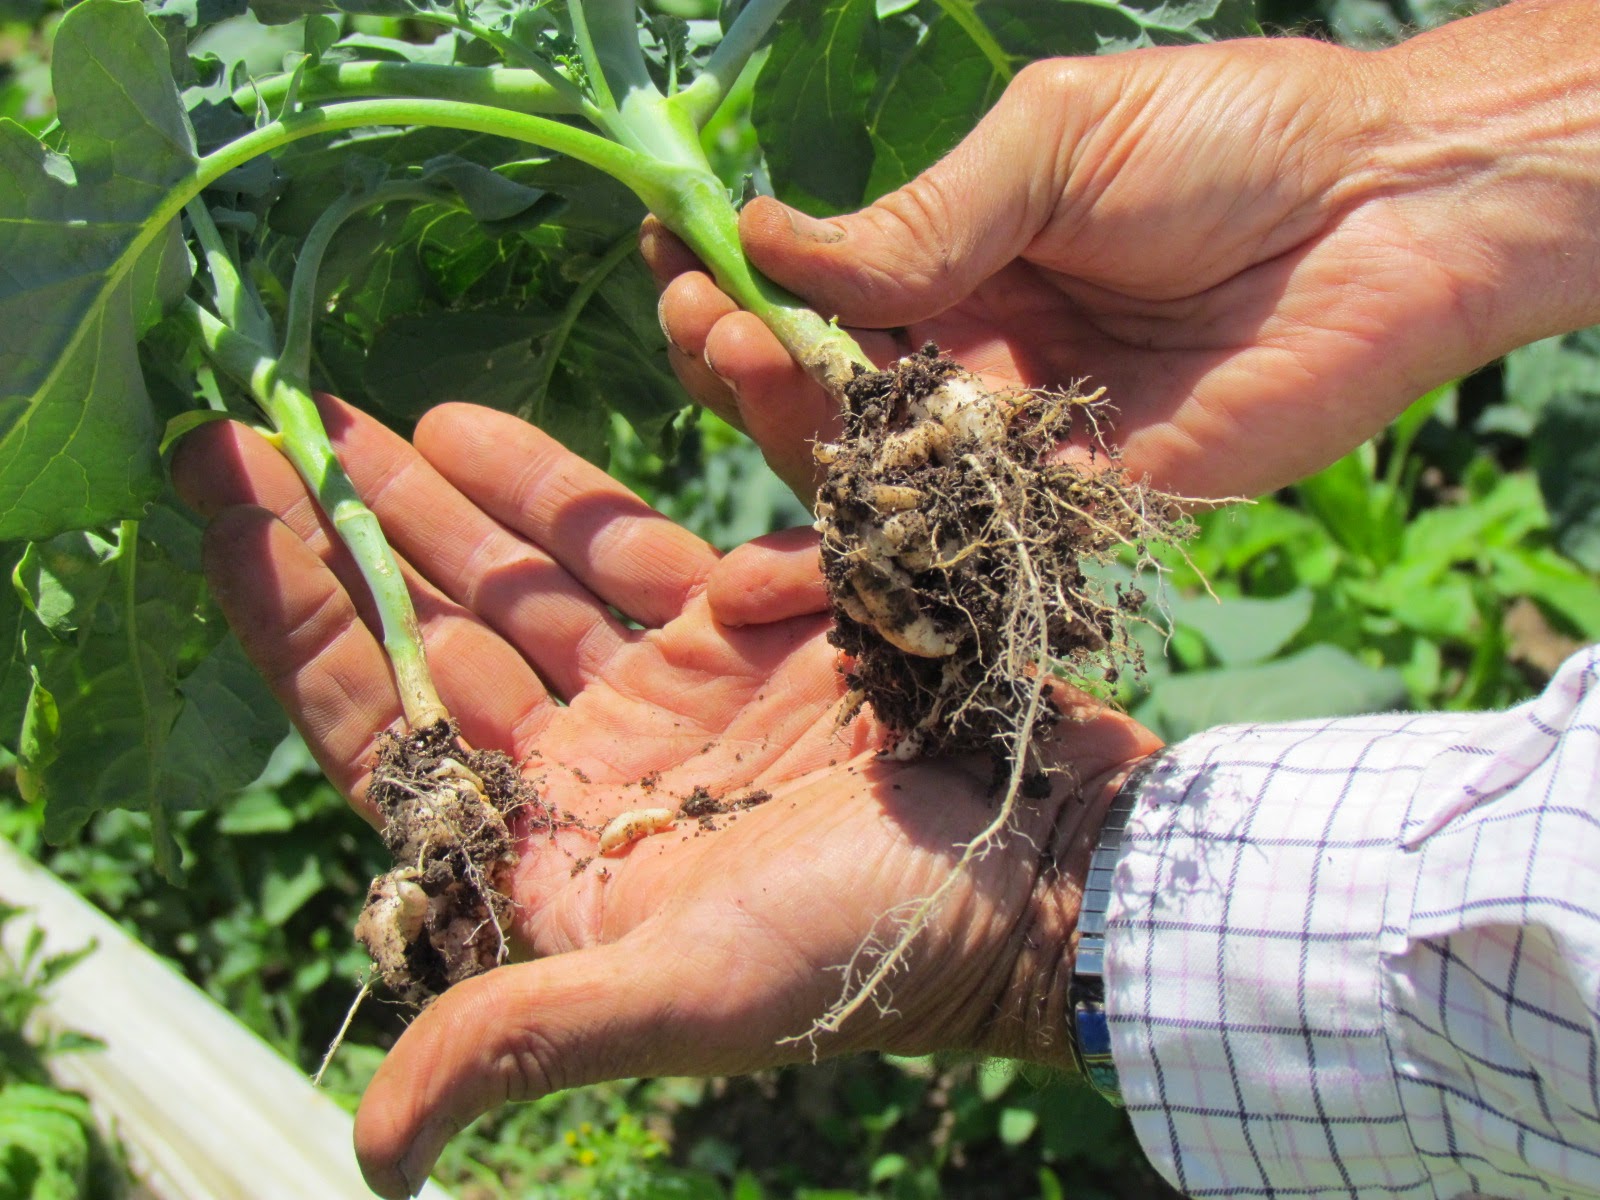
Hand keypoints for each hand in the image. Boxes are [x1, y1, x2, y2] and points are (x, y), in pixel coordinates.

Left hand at [172, 401, 1158, 1197]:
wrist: (1049, 866)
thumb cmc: (875, 944)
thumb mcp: (690, 995)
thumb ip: (524, 1037)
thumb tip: (369, 1157)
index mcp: (555, 858)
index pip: (386, 726)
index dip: (295, 624)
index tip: (221, 510)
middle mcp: (597, 773)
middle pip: (440, 638)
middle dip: (348, 544)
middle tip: (254, 438)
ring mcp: (671, 695)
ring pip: (527, 581)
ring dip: (439, 506)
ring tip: (351, 421)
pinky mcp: (746, 632)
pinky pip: (633, 542)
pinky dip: (562, 490)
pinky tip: (485, 431)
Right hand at [651, 18, 1599, 501]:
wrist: (1392, 215)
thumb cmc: (1228, 143)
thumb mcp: (1051, 145)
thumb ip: (921, 218)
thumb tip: (766, 237)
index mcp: (959, 262)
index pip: (819, 291)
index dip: (741, 282)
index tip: (674, 258)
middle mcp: (973, 358)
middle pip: (827, 389)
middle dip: (746, 358)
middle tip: (703, 323)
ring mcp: (1017, 440)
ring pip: (877, 467)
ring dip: (795, 430)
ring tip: (742, 364)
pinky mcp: (1075, 508)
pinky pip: (963, 540)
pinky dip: (885, 543)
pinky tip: (816, 516)